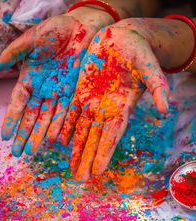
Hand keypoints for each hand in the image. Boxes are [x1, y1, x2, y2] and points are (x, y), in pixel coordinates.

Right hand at [0, 8, 113, 156]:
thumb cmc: (54, 31)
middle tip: (18, 152)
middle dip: (24, 134)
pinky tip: (55, 139)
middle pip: (31, 117)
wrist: (82, 28)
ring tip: (33, 151)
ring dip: (40, 135)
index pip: (17, 104)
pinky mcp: (74, 94)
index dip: (11, 120)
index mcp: (29, 79)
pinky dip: (61, 126)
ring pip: (47, 119)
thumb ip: (13, 54)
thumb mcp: (30, 41)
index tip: (5, 136)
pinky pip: (67, 113)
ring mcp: (58, 94)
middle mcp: (42, 91)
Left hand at [61, 20, 169, 181]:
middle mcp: (106, 109)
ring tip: (71, 167)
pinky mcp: (80, 91)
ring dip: (76, 149)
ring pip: (81, 129)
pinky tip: (59, 140)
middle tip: (80, 178)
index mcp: (121, 106)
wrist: (121, 38)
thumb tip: (165, 109)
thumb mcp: (149, 67)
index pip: (111, 135)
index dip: (104, 154)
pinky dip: (64, 126)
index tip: (97, 172)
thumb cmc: (138, 51)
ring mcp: (92, 101)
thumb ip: (157, 87)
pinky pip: (70, 112)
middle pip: (94, 138)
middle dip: (87, 158)